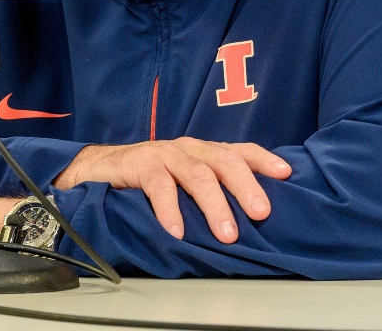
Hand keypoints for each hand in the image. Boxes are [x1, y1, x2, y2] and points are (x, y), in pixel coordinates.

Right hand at [53, 137, 290, 243]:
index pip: (238, 151)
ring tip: (227, 234)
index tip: (286, 173)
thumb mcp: (182, 185)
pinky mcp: (139, 164)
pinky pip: (159, 186)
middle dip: (246, 186)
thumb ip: (207, 194)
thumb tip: (244, 222)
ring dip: (214, 205)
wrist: (95, 171)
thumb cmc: (146, 181)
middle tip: (261, 213)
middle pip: (224, 161)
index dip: (263, 159)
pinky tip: (177, 231)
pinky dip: (170, 210)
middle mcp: (187, 148)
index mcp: (202, 152)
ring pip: (197, 174)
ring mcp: (163, 153)